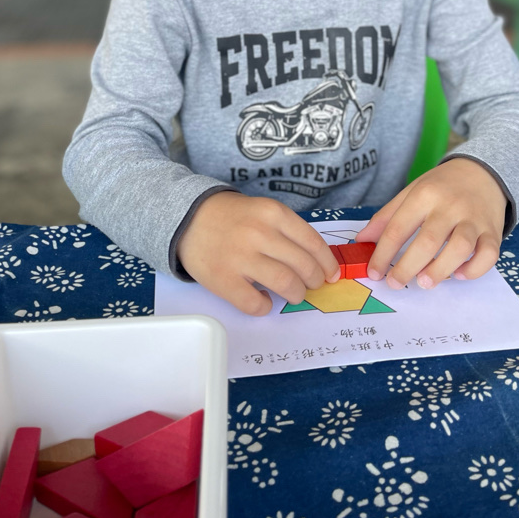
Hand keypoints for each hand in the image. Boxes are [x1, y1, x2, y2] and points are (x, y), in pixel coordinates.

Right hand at [176, 192, 340, 315]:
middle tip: (312, 285)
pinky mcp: (223, 279)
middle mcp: (259, 233)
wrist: (187, 218)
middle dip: (314, 281)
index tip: (331, 274)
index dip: (327, 263)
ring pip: (285, 285)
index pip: (313, 243)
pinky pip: (255, 304)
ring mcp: (240, 257)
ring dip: (296, 294)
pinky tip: (264, 300)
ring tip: (293, 294)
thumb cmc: (232, 217)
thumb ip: (287, 231)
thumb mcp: (262, 210)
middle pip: (303, 266)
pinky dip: (265, 307)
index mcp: (273, 213)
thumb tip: (317, 261)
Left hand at [355, 159, 507, 290]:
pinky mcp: (492, 231)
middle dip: (407, 267)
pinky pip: (489, 254)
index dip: (382, 253)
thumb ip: (387, 217)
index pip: (398, 228)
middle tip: (395, 282)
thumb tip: (362, 240)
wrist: (482, 172)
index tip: (374, 272)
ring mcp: (473, 219)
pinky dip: (474, 269)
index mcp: (424, 195)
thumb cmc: (441, 186)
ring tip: (424, 282)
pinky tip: (458, 274)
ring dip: (440, 269)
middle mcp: (450, 206)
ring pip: (460, 248)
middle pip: (428, 241)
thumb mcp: (411, 192)